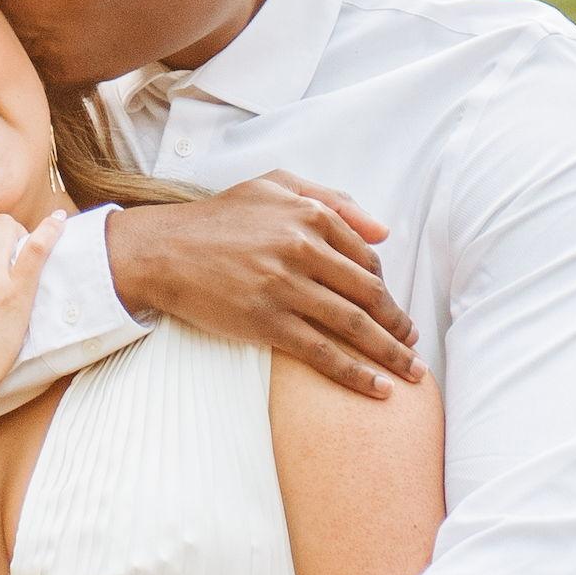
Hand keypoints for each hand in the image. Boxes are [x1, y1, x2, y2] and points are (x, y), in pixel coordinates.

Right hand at [103, 176, 419, 394]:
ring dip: (390, 353)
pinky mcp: (267, 322)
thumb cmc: (219, 218)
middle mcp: (302, 248)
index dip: (386, 287)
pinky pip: (323, 352)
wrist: (163, 251)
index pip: (367, 258)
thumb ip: (331, 199)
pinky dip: (356, 374)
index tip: (393, 308)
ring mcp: (285, 287)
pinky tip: (378, 388)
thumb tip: (383, 232)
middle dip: (398, 324)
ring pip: (354, 325)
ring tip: (410, 372)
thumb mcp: (273, 186)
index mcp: (308, 214)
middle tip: (413, 344)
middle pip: (369, 293)